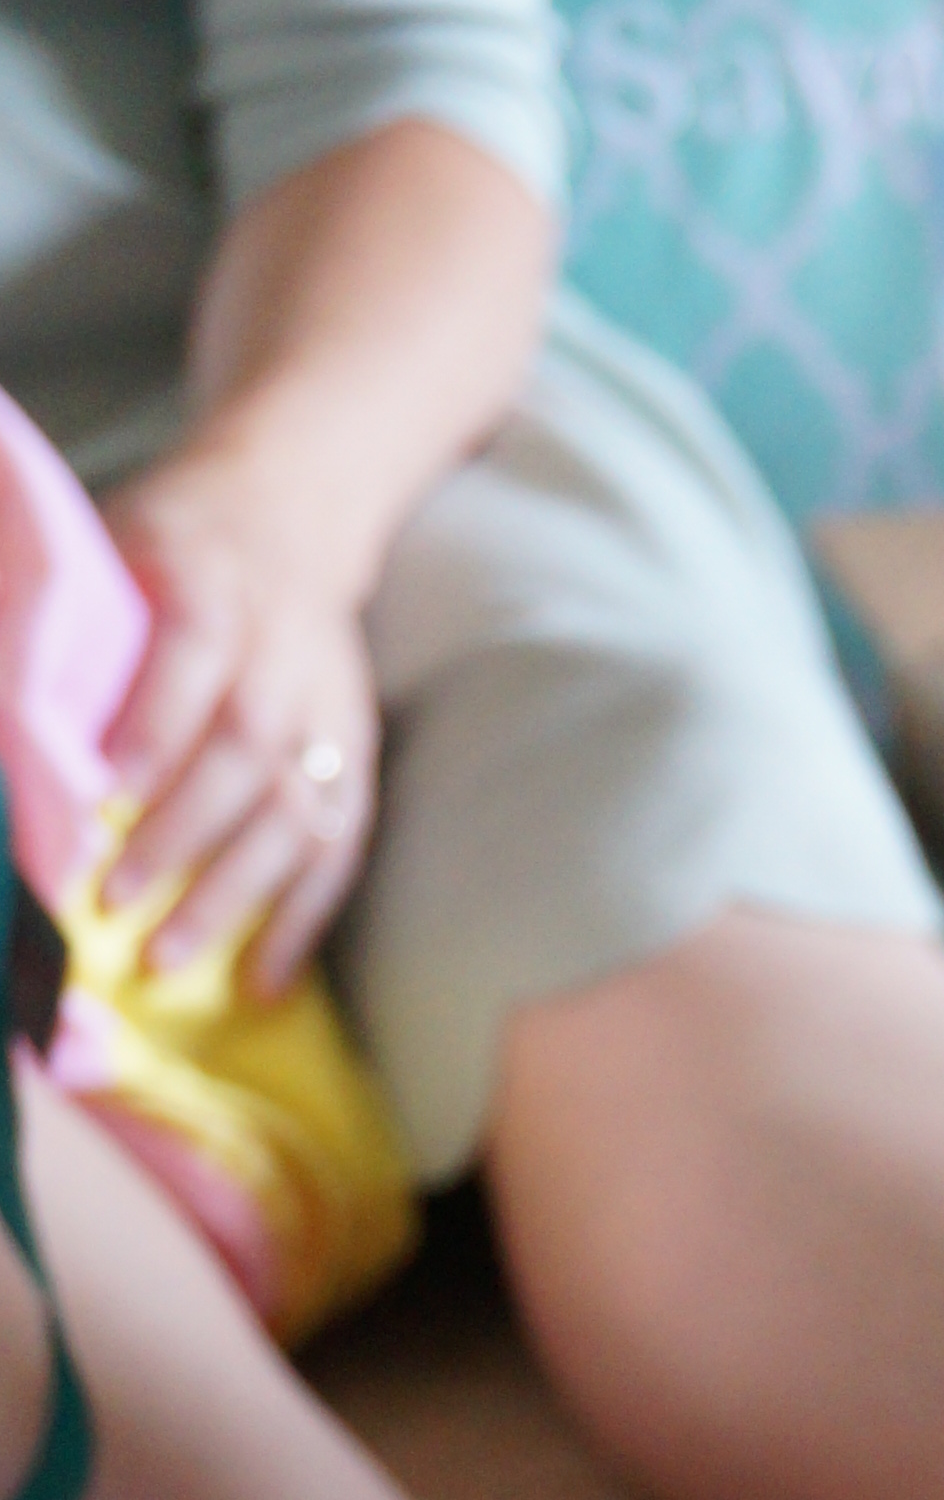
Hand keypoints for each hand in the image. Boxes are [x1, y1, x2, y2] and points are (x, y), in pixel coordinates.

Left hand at [100, 453, 380, 993]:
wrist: (291, 517)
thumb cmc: (178, 544)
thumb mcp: (118, 546)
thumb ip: (78, 624)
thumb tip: (10, 706)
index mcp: (217, 587)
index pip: (193, 658)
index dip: (153, 728)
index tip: (105, 791)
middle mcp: (283, 656)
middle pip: (243, 753)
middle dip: (178, 835)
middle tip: (114, 900)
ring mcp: (327, 716)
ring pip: (290, 814)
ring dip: (230, 895)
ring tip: (167, 956)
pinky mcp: (353, 761)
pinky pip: (336, 851)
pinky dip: (300, 922)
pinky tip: (261, 982)